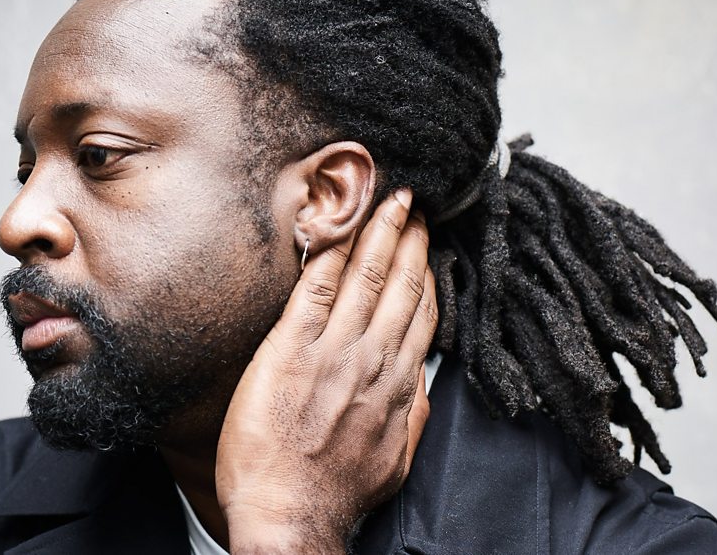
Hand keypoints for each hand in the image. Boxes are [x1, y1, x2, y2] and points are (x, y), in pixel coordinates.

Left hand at [215, 188, 437, 553]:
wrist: (288, 516)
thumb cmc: (335, 496)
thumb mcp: (394, 461)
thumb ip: (410, 416)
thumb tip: (420, 384)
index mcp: (396, 386)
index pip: (420, 314)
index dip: (426, 272)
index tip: (428, 244)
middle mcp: (370, 362)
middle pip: (399, 286)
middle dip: (408, 238)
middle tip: (414, 202)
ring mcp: (330, 354)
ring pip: (364, 278)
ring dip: (378, 233)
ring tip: (388, 201)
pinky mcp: (288, 352)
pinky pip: (313, 291)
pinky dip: (329, 255)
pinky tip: (337, 227)